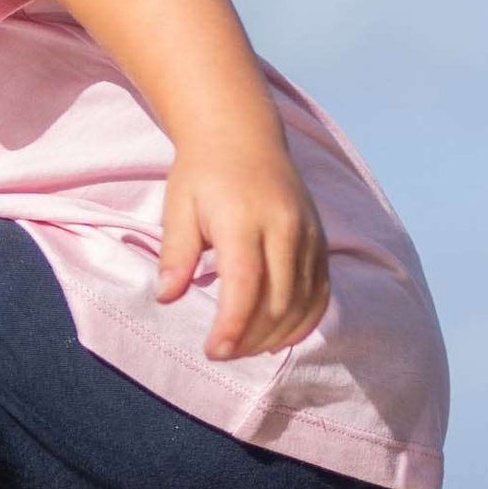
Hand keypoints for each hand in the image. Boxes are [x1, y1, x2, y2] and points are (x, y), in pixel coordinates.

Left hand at [157, 144, 329, 359]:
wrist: (244, 136)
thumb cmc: (203, 174)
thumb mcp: (178, 207)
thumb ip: (176, 253)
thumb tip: (167, 296)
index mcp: (244, 220)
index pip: (246, 284)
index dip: (233, 325)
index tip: (214, 351)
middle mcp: (286, 229)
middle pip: (278, 301)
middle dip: (250, 337)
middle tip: (221, 352)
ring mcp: (309, 236)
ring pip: (302, 302)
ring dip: (274, 335)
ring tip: (242, 349)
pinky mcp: (321, 243)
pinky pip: (320, 293)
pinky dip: (302, 321)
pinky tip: (276, 337)